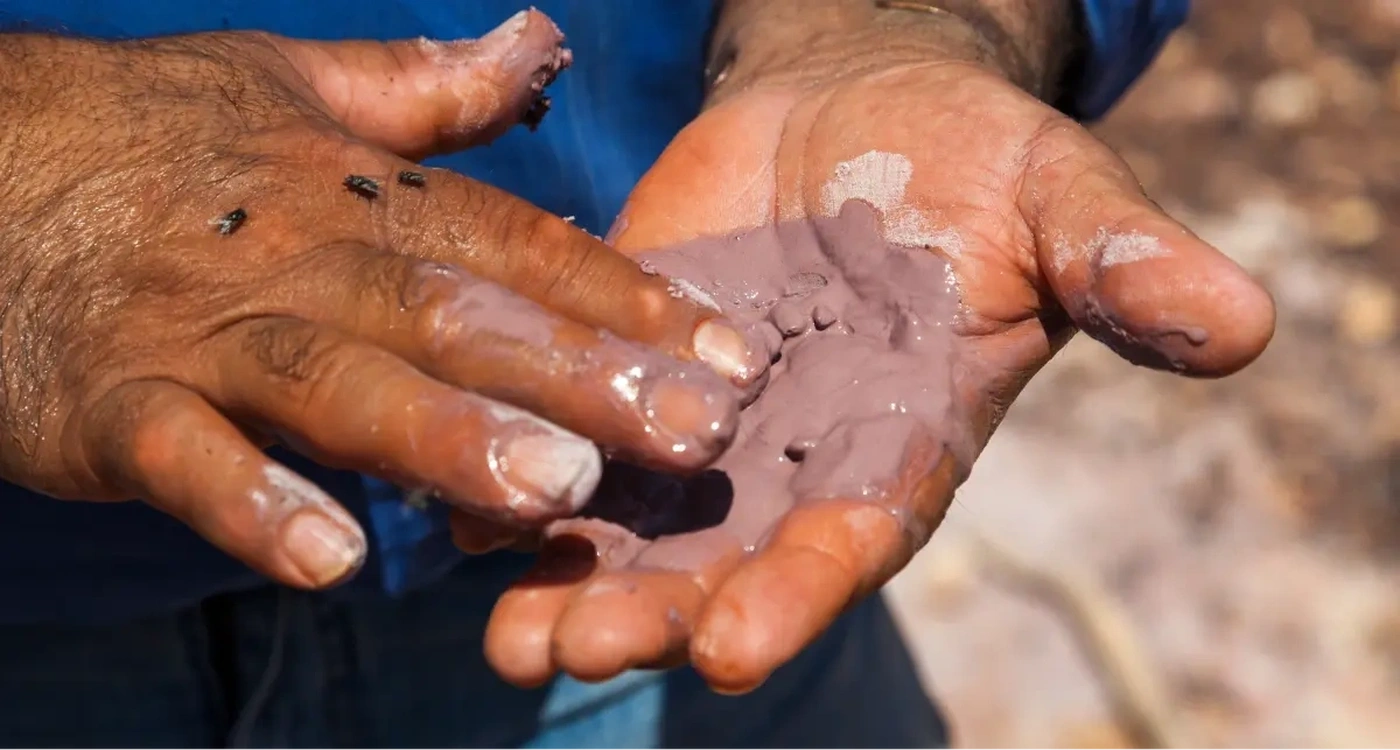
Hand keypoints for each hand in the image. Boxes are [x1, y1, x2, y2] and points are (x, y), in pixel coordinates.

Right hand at [0, 12, 761, 590]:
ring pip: (342, 384)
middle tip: (693, 434)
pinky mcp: (112, 404)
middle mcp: (298, 258)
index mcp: (356, 194)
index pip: (515, 246)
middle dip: (581, 375)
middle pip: (456, 316)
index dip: (627, 297)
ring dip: (449, 436)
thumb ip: (427, 91)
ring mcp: (204, 333)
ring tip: (554, 490)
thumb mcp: (295, 87)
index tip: (729, 354)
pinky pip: (187, 460)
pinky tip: (335, 562)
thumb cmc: (154, 135)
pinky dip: (254, 505)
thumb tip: (538, 40)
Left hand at [481, 18, 1274, 691]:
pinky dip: (516, 475)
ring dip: (568, 577)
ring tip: (503, 634)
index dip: (795, 591)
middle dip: (652, 611)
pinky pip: (570, 431)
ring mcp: (702, 422)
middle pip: (722, 561)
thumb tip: (1246, 323)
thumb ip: (1123, 268)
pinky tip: (449, 511)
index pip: (850, 537)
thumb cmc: (978, 163)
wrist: (866, 110)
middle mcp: (794, 460)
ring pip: (634, 523)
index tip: (731, 645)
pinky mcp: (627, 360)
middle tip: (576, 653)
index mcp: (899, 442)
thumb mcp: (1057, 203)